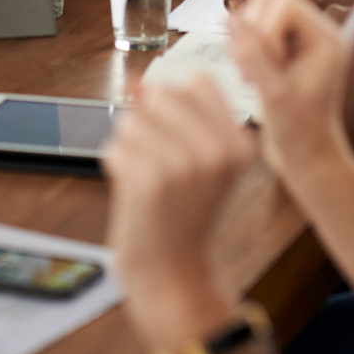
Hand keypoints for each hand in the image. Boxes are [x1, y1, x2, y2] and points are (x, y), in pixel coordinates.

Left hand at [102, 77, 254, 351]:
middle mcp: (219, 151)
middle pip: (160, 94)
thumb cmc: (180, 213)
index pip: (197, 83)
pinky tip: (134, 192)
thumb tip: (137, 81)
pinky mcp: (151, 179)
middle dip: (146, 123)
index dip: (175, 104)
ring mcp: (186, 164)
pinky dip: (114, 165)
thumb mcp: (200, 161)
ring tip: (147, 179)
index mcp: (240, 144)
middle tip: (158, 164)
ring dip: (128, 147)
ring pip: (131, 119)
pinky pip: (113, 145)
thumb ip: (176, 115)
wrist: (171, 271)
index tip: (176, 137)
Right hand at [227, 0, 353, 178]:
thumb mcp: (274, 94)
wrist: (307, 157)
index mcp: (326, 39)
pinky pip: (254, 31)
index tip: (264, 65)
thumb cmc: (299, 131)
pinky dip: (244, 48)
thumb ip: (253, 54)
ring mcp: (299, 43)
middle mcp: (316, 35)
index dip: (265, 30)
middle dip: (252, 32)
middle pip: (271, 2)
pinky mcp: (284, 53)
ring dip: (245, 40)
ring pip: (259, 14)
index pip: (285, 4)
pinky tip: (250, 76)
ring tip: (250, 74)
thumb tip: (230, 19)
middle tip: (251, 69)